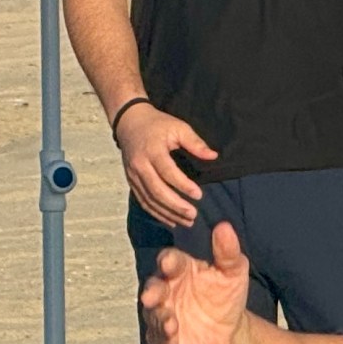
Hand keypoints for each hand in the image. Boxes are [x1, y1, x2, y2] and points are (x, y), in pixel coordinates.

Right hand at [115, 102, 216, 227]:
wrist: (129, 122)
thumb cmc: (157, 124)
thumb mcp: (178, 127)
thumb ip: (195, 143)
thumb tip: (213, 156)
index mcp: (152, 150)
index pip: (167, 172)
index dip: (183, 185)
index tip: (198, 195)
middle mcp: (140, 165)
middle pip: (157, 190)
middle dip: (176, 205)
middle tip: (193, 214)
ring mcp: (133, 175)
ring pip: (149, 200)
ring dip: (168, 213)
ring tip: (186, 221)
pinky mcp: (131, 182)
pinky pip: (143, 201)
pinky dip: (157, 213)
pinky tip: (171, 220)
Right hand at [140, 221, 252, 343]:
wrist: (231, 332)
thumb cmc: (227, 295)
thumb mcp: (233, 272)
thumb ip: (227, 252)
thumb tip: (224, 227)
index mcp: (180, 270)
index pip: (170, 261)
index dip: (168, 261)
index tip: (169, 263)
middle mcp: (167, 291)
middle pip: (153, 288)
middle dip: (152, 292)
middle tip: (152, 297)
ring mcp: (164, 316)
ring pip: (155, 317)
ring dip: (161, 321)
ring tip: (172, 326)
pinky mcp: (167, 341)